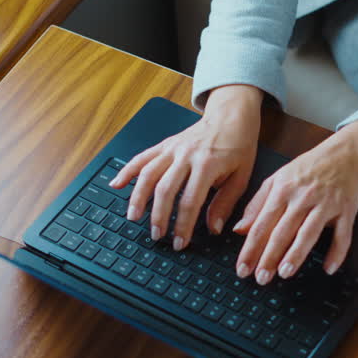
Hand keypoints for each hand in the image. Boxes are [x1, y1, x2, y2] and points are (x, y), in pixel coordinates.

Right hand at [109, 85, 261, 248]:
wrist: (231, 115)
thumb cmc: (238, 146)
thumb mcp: (241, 177)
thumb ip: (226, 203)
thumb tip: (213, 228)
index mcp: (208, 164)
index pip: (190, 201)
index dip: (183, 225)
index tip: (180, 242)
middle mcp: (186, 155)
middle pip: (165, 189)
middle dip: (158, 216)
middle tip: (157, 236)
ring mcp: (172, 148)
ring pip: (148, 173)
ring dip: (138, 197)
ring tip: (133, 217)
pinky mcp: (165, 144)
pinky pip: (142, 157)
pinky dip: (127, 170)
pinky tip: (116, 184)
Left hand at [234, 120, 357, 283]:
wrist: (345, 154)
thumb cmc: (309, 168)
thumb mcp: (278, 179)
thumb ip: (257, 205)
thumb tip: (239, 229)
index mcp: (283, 190)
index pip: (262, 224)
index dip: (251, 248)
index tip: (243, 268)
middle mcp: (303, 197)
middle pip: (283, 231)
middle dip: (270, 256)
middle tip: (261, 278)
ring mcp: (326, 204)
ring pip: (309, 233)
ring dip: (296, 254)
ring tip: (285, 273)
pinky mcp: (346, 210)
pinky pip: (343, 235)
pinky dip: (337, 252)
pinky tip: (328, 268)